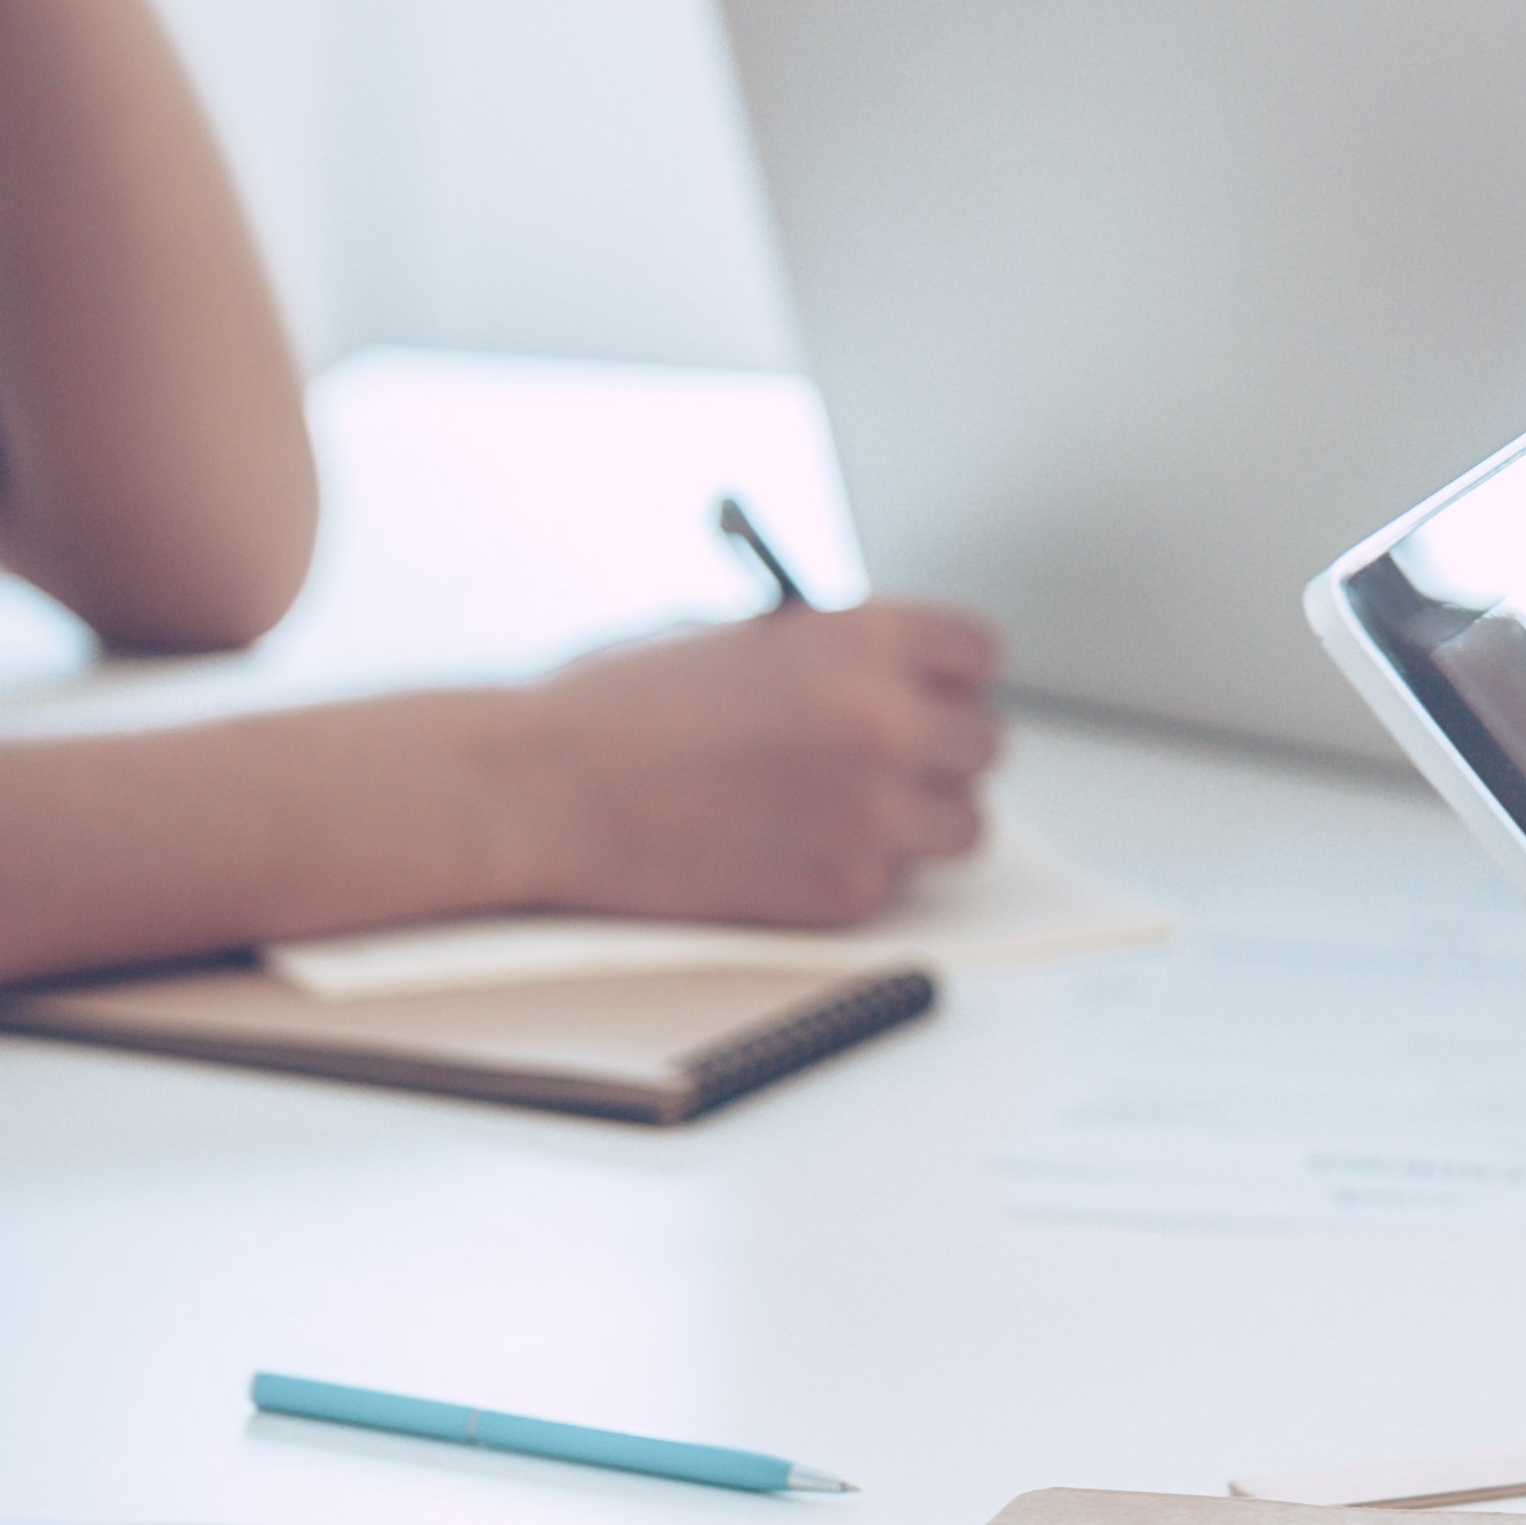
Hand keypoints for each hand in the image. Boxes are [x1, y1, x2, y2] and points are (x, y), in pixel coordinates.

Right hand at [499, 601, 1008, 924]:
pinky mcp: (844, 890)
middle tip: (889, 761)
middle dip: (938, 751)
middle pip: (984, 742)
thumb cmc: (618, 705)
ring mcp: (871, 811)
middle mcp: (884, 719)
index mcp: (863, 635)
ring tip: (852, 812)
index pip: (979, 652)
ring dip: (921, 820)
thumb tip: (896, 678)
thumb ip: (832, 652)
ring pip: (964, 824)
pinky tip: (793, 851)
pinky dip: (859, 874)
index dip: (951, 675)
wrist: (541, 789)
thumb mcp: (741, 635)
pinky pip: (897, 884)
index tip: (933, 692)